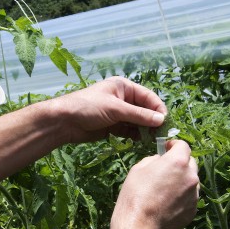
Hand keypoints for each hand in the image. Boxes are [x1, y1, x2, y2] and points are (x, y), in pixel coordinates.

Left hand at [51, 76, 166, 142]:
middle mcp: (123, 99)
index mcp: (124, 87)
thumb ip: (139, 115)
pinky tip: (140, 141)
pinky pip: (129, 131)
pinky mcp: (112, 126)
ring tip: (152, 140)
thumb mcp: (116, 109)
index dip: (158, 109)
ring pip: (137, 122)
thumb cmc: (88, 107)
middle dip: (152, 121)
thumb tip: (161, 119)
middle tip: (161, 135)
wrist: (64, 122)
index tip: (165, 122)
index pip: (148, 97)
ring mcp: (118, 113)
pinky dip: (135, 136)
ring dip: (145, 130)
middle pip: (144, 110)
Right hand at [109, 140, 198, 228]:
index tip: (166, 148)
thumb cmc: (135, 194)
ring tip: (165, 190)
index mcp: (178, 162)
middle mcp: (191, 176)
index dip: (173, 145)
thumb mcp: (138, 169)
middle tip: (166, 169)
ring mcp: (194, 195)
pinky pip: (189, 198)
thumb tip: (160, 161)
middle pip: (191, 163)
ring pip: (191, 182)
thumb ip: (154, 160)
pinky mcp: (193, 210)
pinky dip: (181, 197)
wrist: (139, 226)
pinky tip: (166, 204)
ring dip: (181, 180)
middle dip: (180, 162)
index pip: (183, 146)